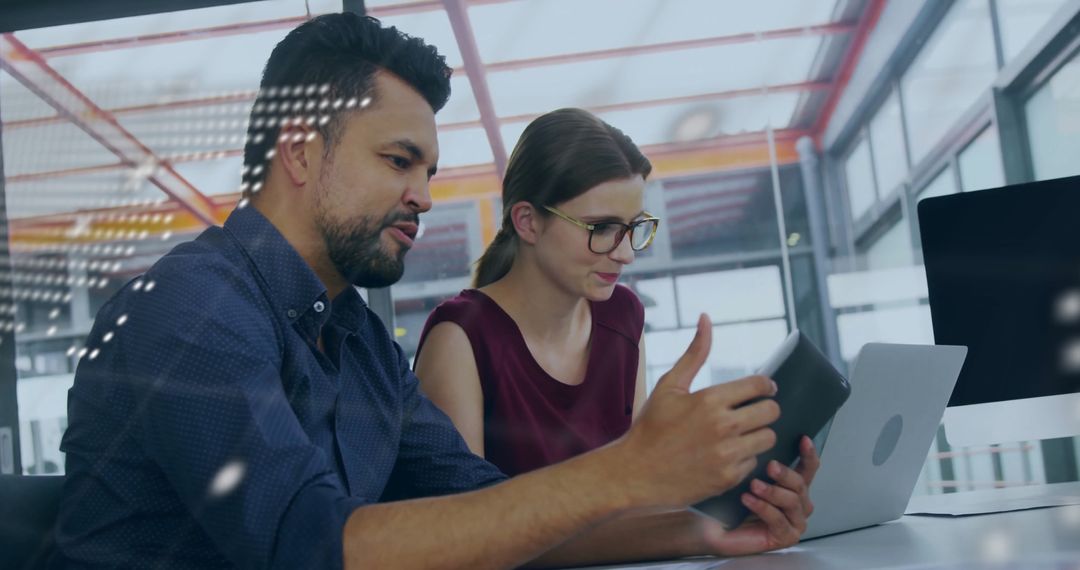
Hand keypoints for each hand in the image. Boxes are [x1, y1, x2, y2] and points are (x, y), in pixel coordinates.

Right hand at [614, 314, 780, 509]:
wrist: (634, 472)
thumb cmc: (651, 427)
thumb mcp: (670, 386)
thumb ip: (694, 353)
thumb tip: (706, 318)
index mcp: (709, 399)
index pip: (760, 385)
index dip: (765, 386)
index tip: (762, 390)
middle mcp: (722, 426)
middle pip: (772, 412)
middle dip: (765, 410)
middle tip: (753, 413)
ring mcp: (727, 454)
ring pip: (768, 438)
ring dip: (758, 435)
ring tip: (740, 435)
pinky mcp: (728, 478)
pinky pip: (754, 462)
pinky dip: (744, 459)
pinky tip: (726, 456)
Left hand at [700, 436, 820, 555]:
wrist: (711, 527)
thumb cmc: (728, 501)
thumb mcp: (746, 475)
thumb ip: (761, 462)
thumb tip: (766, 439)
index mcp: (793, 487)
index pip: (808, 468)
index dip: (808, 453)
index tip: (803, 439)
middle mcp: (798, 504)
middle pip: (800, 484)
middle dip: (786, 474)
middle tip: (770, 466)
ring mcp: (794, 522)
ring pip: (792, 502)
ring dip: (773, 491)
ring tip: (754, 485)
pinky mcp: (786, 537)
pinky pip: (779, 520)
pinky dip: (763, 508)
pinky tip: (749, 500)